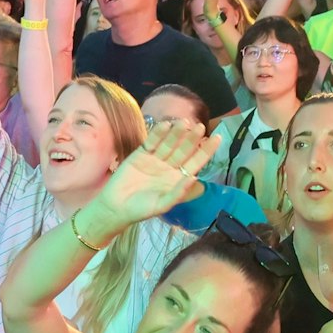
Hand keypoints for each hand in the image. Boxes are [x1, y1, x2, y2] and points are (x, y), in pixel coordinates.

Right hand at [81, 117, 214, 231]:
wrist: (115, 207)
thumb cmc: (141, 209)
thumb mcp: (162, 205)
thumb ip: (179, 192)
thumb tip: (195, 178)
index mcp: (178, 178)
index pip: (196, 161)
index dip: (206, 150)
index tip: (218, 138)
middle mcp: (169, 167)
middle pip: (183, 149)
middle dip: (192, 138)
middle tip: (199, 126)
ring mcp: (155, 159)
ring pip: (169, 143)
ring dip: (176, 133)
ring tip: (183, 122)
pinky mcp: (141, 154)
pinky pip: (151, 141)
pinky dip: (158, 133)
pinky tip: (165, 125)